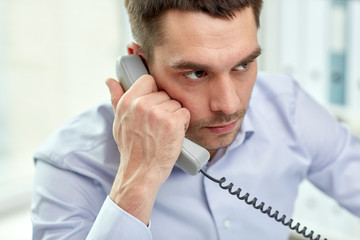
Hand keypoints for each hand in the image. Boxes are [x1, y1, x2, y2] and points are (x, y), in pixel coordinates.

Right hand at [105, 75, 189, 223]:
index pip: (148, 80)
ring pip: (175, 103)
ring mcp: (157, 113)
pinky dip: (183, 124)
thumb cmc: (131, 149)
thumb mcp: (119, 122)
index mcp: (127, 102)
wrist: (141, 173)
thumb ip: (116, 99)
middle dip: (164, 107)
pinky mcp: (172, 122)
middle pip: (164, 93)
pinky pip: (184, 112)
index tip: (154, 104)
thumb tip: (110, 80)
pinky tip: (173, 134)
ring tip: (164, 131)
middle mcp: (141, 105)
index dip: (153, 92)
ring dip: (174, 116)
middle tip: (158, 126)